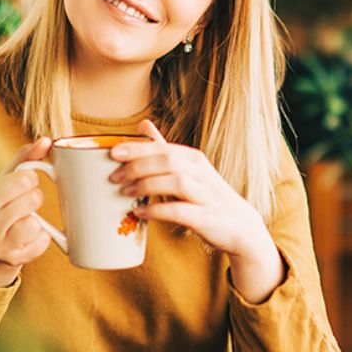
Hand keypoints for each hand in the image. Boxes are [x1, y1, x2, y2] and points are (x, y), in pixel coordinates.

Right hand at [0, 138, 53, 286]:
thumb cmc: (0, 206)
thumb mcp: (5, 181)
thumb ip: (25, 159)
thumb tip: (47, 140)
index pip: (23, 180)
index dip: (30, 179)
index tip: (25, 184)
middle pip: (33, 200)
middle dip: (34, 198)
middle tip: (25, 203)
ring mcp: (1, 246)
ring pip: (36, 224)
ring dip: (37, 221)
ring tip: (26, 220)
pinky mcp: (16, 260)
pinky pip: (43, 243)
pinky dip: (41, 238)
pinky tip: (29, 237)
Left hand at [111, 121, 282, 302]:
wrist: (240, 227)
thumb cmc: (207, 196)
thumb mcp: (188, 169)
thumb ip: (165, 149)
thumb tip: (143, 124)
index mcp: (194, 159)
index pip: (163, 148)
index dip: (137, 149)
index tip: (112, 153)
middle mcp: (201, 173)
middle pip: (167, 161)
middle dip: (137, 167)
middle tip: (114, 177)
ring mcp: (205, 195)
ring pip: (175, 182)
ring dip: (147, 186)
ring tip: (125, 193)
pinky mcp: (206, 217)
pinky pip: (180, 211)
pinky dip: (157, 211)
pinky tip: (140, 213)